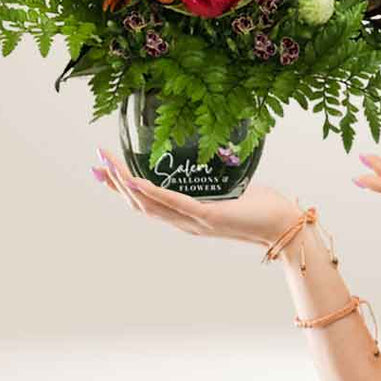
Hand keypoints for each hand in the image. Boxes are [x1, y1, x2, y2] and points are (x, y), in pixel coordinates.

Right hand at [91, 146, 300, 247]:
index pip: (145, 203)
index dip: (122, 188)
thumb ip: (217, 178)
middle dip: (115, 182)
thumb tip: (212, 155)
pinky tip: (136, 181)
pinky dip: (152, 192)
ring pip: (148, 204)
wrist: (284, 225)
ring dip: (124, 184)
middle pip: (138, 204)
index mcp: (187, 215)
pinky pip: (173, 204)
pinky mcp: (207, 217)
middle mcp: (184, 222)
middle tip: (96, 161)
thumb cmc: (262, 206)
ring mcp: (193, 221)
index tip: (103, 170)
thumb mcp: (231, 187)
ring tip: (107, 165)